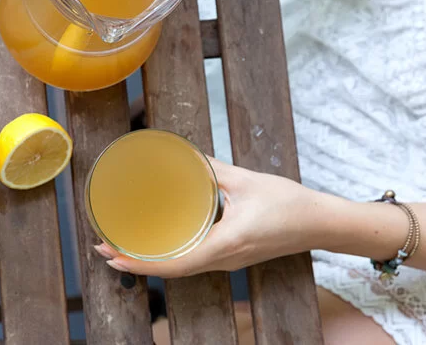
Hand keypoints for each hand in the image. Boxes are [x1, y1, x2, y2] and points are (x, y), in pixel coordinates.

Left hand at [95, 158, 331, 277]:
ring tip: (121, 248)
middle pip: (172, 270)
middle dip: (135, 262)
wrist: (321, 223)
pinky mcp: (231, 256)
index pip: (175, 264)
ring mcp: (228, 261)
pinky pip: (194, 261)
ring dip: (150, 260)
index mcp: (225, 244)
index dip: (141, 263)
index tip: (114, 256)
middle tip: (104, 248)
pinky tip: (156, 244)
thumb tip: (183, 155)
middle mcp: (223, 259)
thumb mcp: (245, 181)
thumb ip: (211, 168)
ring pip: (181, 268)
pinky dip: (169, 257)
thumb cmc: (289, 204)